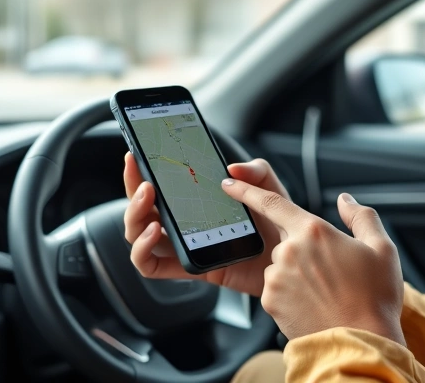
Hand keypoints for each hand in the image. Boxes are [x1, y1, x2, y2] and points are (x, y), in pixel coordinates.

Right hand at [122, 152, 287, 296]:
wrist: (291, 259)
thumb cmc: (277, 225)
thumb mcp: (270, 190)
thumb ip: (256, 171)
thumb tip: (231, 170)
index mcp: (196, 200)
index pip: (158, 185)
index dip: (140, 172)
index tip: (135, 156)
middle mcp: (184, 222)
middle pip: (141, 208)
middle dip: (133, 192)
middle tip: (146, 182)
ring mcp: (184, 245)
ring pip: (138, 235)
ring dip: (134, 219)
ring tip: (149, 205)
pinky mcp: (190, 268)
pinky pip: (152, 267)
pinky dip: (142, 251)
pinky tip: (156, 234)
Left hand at [222, 178, 404, 345]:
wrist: (361, 342)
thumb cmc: (374, 297)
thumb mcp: (382, 248)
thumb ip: (361, 216)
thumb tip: (345, 201)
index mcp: (313, 230)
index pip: (271, 201)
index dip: (245, 190)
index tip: (228, 181)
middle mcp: (288, 251)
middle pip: (286, 241)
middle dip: (303, 252)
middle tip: (332, 273)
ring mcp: (276, 278)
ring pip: (281, 267)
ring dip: (297, 274)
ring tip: (327, 293)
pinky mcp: (270, 302)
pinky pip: (277, 290)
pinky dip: (291, 295)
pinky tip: (314, 305)